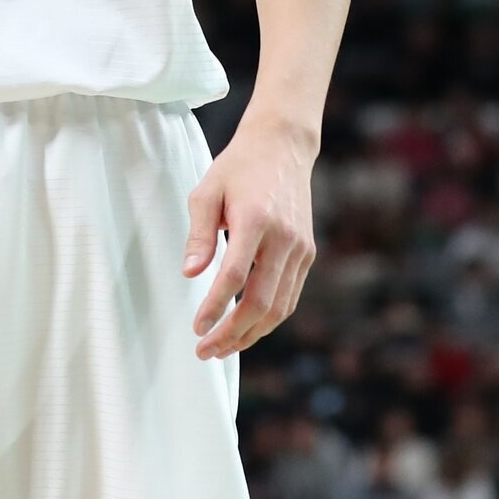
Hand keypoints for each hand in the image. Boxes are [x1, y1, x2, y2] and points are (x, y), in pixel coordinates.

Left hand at [183, 113, 316, 358]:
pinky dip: (269, 318)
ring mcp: (300, 248)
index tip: (197, 328)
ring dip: (251, 333)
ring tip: (223, 348)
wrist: (282, 147)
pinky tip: (247, 327)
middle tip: (205, 350)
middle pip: (261, 301)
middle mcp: (284, 238)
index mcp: (256, 220)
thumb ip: (198, 234)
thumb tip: (190, 275)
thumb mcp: (206, 191)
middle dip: (233, 333)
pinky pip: (290, 296)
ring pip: (279, 306)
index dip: (216, 307)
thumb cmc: (237, 168)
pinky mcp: (307, 253)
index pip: (235, 276)